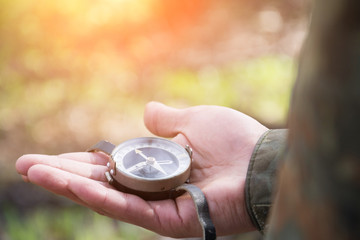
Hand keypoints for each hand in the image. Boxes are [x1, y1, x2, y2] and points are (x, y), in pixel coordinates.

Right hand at [16, 101, 267, 237]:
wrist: (262, 163)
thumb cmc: (234, 140)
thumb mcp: (193, 120)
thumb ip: (166, 120)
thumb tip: (144, 112)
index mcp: (156, 165)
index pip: (110, 164)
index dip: (81, 160)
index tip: (54, 155)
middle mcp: (151, 187)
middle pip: (100, 182)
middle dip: (63, 172)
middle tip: (27, 165)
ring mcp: (157, 206)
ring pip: (104, 196)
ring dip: (68, 183)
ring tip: (33, 170)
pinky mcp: (166, 221)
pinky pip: (125, 207)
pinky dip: (96, 195)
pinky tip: (68, 183)